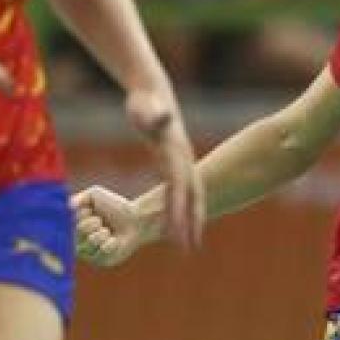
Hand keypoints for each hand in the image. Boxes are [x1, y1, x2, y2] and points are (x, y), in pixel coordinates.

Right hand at [71, 186, 158, 267]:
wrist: (136, 219)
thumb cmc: (114, 206)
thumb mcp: (94, 194)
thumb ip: (78, 198)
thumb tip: (67, 207)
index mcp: (71, 226)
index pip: (66, 224)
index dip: (80, 215)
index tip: (89, 211)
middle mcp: (76, 241)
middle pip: (77, 232)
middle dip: (91, 223)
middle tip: (101, 221)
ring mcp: (87, 253)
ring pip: (89, 242)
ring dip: (102, 232)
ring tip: (108, 230)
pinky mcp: (100, 261)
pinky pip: (102, 251)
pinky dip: (111, 243)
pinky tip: (115, 240)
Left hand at [125, 86, 204, 249]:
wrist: (151, 91)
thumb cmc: (145, 102)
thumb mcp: (146, 109)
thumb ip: (154, 115)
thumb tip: (163, 117)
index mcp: (176, 154)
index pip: (178, 188)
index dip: (178, 212)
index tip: (177, 234)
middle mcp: (183, 161)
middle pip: (193, 197)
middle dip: (193, 223)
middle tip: (192, 248)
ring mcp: (180, 162)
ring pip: (189, 197)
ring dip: (190, 221)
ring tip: (188, 245)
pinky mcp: (172, 163)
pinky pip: (178, 192)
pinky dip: (179, 209)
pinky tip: (175, 224)